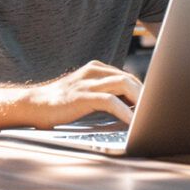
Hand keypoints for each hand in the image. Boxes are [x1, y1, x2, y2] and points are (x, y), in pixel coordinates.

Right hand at [19, 61, 141, 128]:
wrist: (35, 105)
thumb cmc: (61, 103)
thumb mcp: (85, 92)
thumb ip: (104, 92)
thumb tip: (130, 105)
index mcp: (96, 68)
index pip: (128, 76)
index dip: (142, 90)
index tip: (151, 105)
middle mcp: (94, 71)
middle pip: (129, 78)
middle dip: (145, 95)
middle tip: (154, 111)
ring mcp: (88, 82)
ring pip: (124, 84)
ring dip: (139, 100)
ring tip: (148, 115)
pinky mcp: (83, 96)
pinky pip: (110, 101)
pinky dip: (125, 111)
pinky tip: (132, 122)